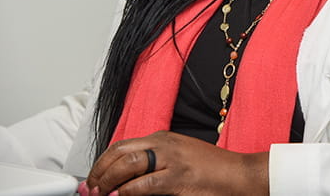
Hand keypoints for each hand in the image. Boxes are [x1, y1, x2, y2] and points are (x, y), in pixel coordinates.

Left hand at [81, 131, 268, 195]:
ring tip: (100, 194)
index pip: (122, 146)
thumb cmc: (211, 171)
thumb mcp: (179, 160)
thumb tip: (124, 181)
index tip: (92, 179)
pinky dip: (127, 192)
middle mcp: (165, 144)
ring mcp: (172, 159)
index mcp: (163, 138)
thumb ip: (153, 165)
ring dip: (108, 181)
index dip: (102, 163)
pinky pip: (143, 184)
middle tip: (90, 189)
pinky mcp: (178, 177)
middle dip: (99, 171)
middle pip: (120, 152)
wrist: (239, 176)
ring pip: (128, 164)